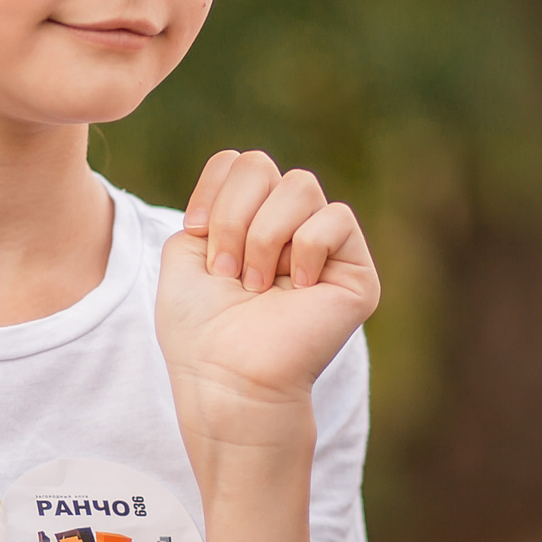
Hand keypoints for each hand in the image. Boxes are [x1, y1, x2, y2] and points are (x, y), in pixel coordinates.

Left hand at [157, 152, 379, 454]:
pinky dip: (305, 249)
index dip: (213, 188)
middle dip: (233, 215)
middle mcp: (288, 229)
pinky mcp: (356, 273)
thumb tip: (249, 178)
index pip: (239, 162)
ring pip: (300, 185)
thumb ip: (212, 205)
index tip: (195, 233)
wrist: (226, 379)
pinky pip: (335, 219)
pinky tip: (295, 288)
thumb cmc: (200, 330)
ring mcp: (325, 249)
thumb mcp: (185, 254)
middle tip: (225, 270)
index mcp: (250, 222)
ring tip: (254, 284)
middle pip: (262, 165)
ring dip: (263, 235)